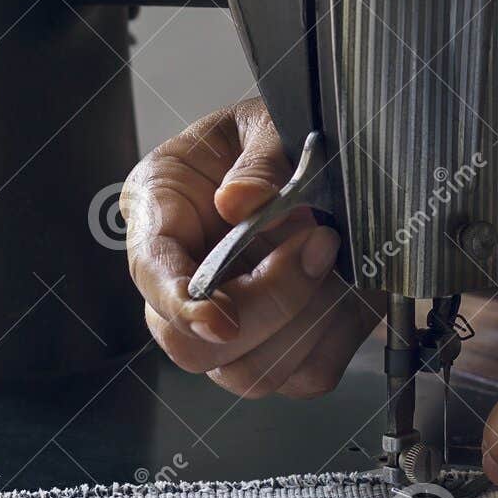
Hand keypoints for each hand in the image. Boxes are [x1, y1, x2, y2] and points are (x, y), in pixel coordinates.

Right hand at [121, 99, 381, 397]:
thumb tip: (239, 204)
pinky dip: (334, 336)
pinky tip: (345, 285)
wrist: (322, 155)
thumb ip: (257, 158)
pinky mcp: (281, 346)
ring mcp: (228, 323)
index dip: (182, 305)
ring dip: (305, 321)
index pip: (151, 276)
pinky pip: (304, 375)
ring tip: (333, 251)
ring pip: (248, 372)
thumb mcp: (264, 122)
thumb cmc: (273, 134)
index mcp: (159, 213)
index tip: (222, 318)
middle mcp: (182, 279)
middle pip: (191, 346)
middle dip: (266, 306)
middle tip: (317, 243)